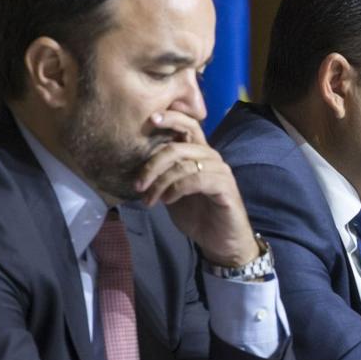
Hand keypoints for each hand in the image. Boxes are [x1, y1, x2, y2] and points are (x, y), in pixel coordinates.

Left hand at [135, 110, 259, 266]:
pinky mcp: (225, 187)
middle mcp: (211, 157)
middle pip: (178, 146)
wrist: (221, 242)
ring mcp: (220, 171)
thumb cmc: (197, 215)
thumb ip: (161, 175)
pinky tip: (167, 201)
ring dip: (160, 181)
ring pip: (184, 164)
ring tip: (149, 199)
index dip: (171, 118)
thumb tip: (135, 165)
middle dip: (152, 164)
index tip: (150, 119)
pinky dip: (176, 189)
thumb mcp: (171, 191)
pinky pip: (196, 179)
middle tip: (138, 184)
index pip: (188, 125)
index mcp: (199, 154)